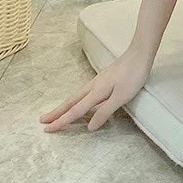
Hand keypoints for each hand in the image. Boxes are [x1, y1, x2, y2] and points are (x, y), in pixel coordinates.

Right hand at [38, 44, 154, 131]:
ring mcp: (98, 81)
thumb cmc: (133, 76)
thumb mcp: (121, 97)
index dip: (61, 121)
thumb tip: (88, 127)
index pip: (75, 111)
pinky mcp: (104, 78)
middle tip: (42, 120)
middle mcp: (93, 86)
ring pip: (77, 96)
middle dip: (57, 112)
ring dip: (65, 106)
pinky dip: (77, 100)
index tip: (46, 129)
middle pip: (71, 102)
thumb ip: (104, 111)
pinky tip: (80, 102)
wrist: (140, 53)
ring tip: (56, 113)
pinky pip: (85, 93)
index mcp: (96, 92)